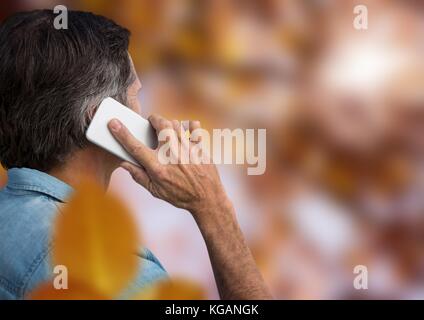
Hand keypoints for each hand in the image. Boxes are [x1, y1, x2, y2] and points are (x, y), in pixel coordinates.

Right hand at [108, 115, 230, 216]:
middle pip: (160, 125)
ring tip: (167, 130)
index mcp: (157, 167)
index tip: (113, 123)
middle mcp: (172, 156)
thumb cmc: (180, 196)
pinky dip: (189, 125)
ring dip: (169, 123)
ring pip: (176, 124)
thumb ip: (138, 175)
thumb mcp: (155, 191)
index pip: (135, 147)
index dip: (122, 134)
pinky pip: (194, 128)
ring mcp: (187, 150)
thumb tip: (123, 163)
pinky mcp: (199, 148)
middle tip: (151, 122)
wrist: (206, 199)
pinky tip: (186, 129)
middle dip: (153, 119)